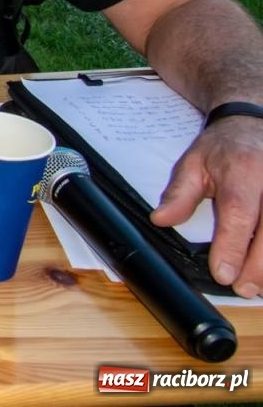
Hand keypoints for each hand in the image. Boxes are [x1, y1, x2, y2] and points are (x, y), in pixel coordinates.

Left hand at [151, 116, 262, 294]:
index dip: (232, 246)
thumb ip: (179, 194)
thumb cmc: (223, 149)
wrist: (251, 125)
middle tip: (243, 288)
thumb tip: (161, 219)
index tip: (222, 273)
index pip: (239, 214)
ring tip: (258, 286)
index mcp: (242, 173)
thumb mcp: (193, 164)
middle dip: (258, 265)